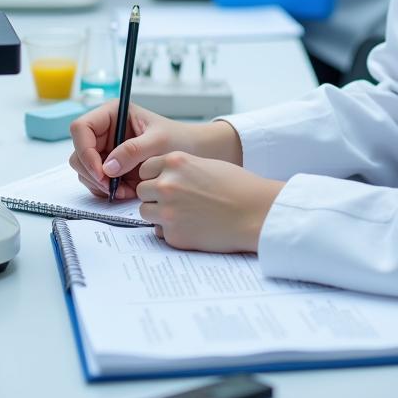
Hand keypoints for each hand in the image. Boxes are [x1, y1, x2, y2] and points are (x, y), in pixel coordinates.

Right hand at [68, 101, 241, 200]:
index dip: (85, 150)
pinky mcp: (110, 168)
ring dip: (101, 185)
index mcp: (112, 113)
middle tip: (112, 187)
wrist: (193, 155)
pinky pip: (96, 182)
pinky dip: (107, 191)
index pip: (81, 128)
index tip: (101, 172)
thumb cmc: (179, 139)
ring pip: (84, 170)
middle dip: (92, 172)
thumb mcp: (158, 142)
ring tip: (126, 189)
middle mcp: (105, 130)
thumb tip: (107, 167)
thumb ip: (133, 151)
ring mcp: (106, 150)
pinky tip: (128, 191)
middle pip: (78, 152)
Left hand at [137, 153, 283, 252]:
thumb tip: (161, 178)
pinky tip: (191, 226)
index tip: (164, 181)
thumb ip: (180, 169)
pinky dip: (171, 230)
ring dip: (158, 213)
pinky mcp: (173, 235)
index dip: (154, 176)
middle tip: (174, 200)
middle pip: (142, 190)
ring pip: (145, 211)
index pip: (145, 168)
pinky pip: (160, 231)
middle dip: (154, 195)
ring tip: (182, 213)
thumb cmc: (237, 186)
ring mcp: (167, 211)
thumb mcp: (205, 164)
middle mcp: (166, 185)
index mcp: (175, 162)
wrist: (255, 212)